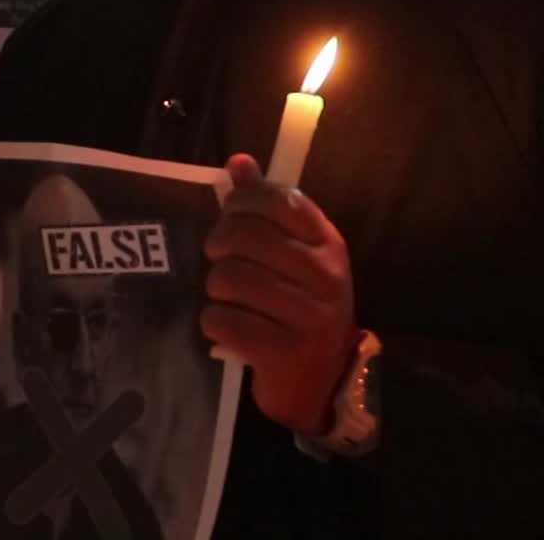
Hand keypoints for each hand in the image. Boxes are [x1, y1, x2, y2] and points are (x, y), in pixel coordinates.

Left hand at [202, 154, 358, 436]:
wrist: (321, 382)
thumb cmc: (299, 307)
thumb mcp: (293, 255)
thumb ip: (266, 208)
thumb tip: (239, 162)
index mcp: (328, 243)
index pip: (279, 199)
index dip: (241, 202)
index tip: (229, 215)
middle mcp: (325, 275)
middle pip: (246, 237)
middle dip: (219, 246)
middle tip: (219, 259)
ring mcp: (309, 316)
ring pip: (230, 279)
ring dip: (216, 290)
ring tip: (226, 297)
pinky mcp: (285, 352)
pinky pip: (224, 321)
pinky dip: (215, 323)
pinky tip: (228, 326)